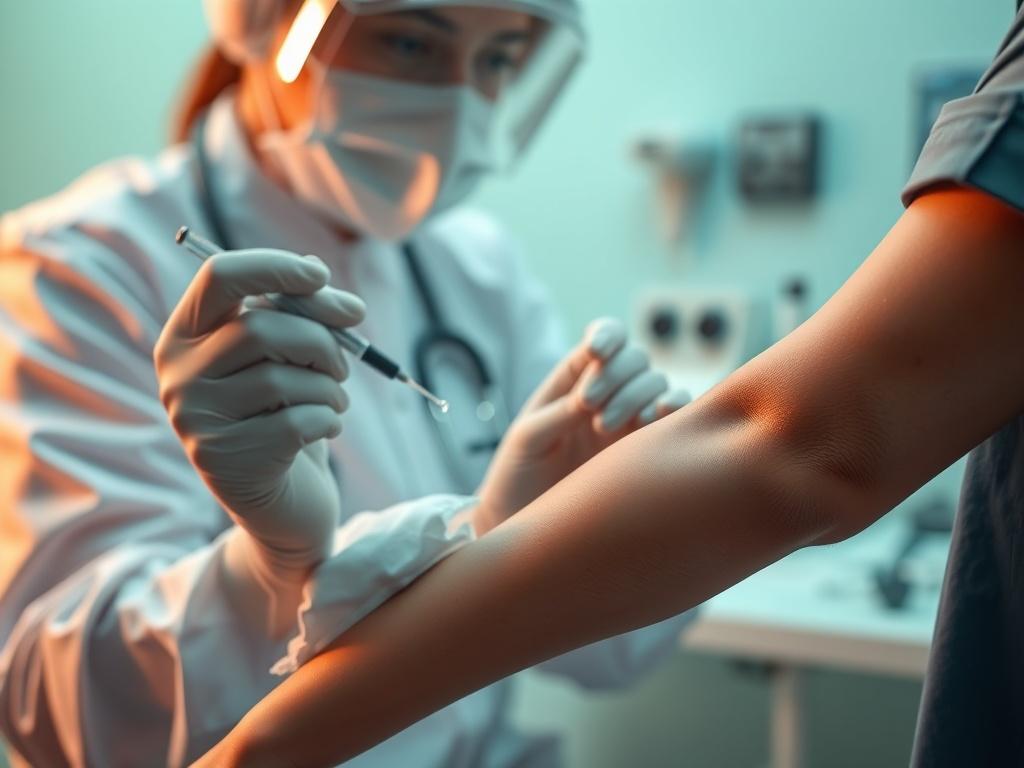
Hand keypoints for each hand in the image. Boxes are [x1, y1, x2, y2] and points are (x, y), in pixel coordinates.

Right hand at [154, 249, 364, 573]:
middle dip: (320, 340)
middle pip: (258, 328)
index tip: (320, 274)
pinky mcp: (224, 461)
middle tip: (344, 365)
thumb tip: (319, 274)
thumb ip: (297, 314)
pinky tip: (326, 429)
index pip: (218, 276)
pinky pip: (296, 421)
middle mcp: (176, 375)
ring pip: (280, 378)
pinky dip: (328, 420)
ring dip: (330, 386)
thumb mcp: (289, 359)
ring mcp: (194, 421)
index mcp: (185, 336)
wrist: (283, 505)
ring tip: (335, 402)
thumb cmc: (287, 417)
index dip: (274, 267)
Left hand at [475, 318, 688, 531]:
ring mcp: (632, 421)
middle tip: (588, 405)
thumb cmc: (518, 477)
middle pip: (635, 358)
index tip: (597, 352)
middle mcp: (608, 395)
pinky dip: (674, 408)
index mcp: (573, 380)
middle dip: (616, 374)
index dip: (607, 336)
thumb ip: (560, 411)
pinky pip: (676, 417)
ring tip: (605, 427)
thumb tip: (594, 396)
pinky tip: (656, 419)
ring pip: (656, 384)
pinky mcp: (651, 449)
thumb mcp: (527, 438)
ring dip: (637, 394)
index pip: (603, 341)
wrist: (529, 524)